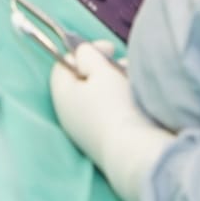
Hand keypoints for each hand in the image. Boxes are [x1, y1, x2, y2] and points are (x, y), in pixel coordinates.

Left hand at [51, 42, 173, 200]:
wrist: (134, 152)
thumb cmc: (115, 106)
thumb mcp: (101, 71)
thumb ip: (89, 56)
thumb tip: (82, 53)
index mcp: (62, 95)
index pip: (64, 64)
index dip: (84, 51)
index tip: (109, 48)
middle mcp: (69, 115)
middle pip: (82, 81)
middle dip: (104, 68)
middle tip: (123, 65)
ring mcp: (86, 131)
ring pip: (98, 97)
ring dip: (115, 84)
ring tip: (133, 81)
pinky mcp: (104, 142)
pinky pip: (108, 114)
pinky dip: (120, 102)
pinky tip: (137, 99)